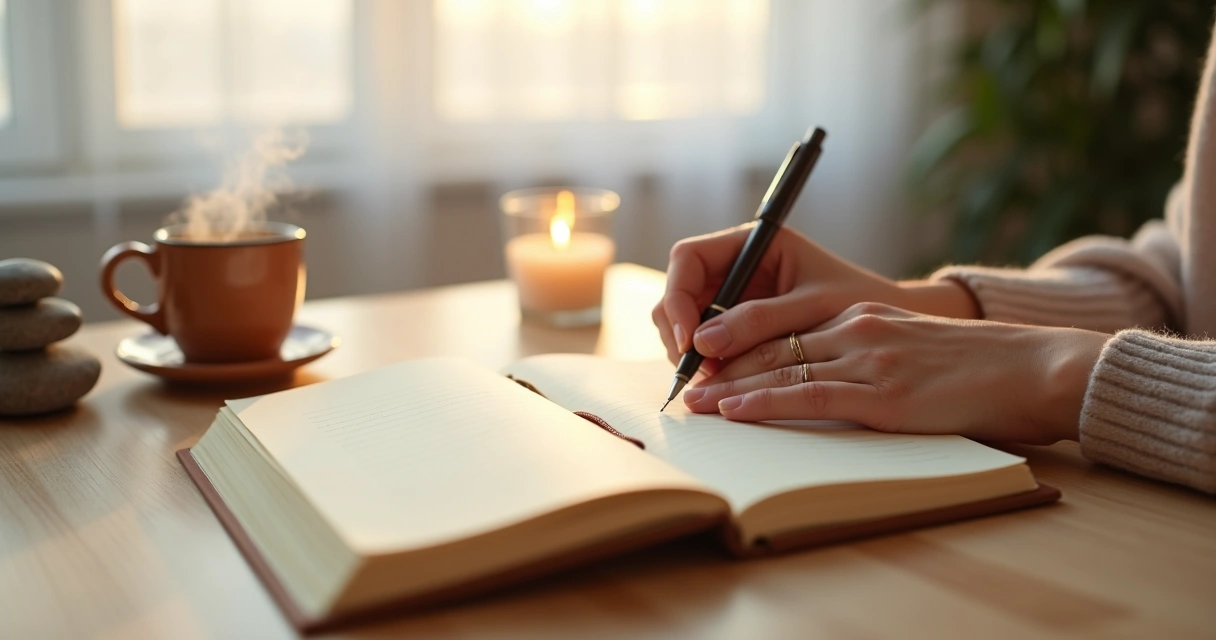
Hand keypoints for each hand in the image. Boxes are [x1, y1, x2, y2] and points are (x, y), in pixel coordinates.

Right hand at [651, 225, 979, 370]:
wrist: (894, 324)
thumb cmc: (861, 301)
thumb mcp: (811, 308)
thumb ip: (758, 321)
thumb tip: (702, 343)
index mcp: (753, 243)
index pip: (688, 258)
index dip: (678, 297)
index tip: (688, 338)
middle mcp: (737, 267)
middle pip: (680, 293)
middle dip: (680, 331)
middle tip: (696, 370)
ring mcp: (735, 298)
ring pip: (688, 322)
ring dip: (691, 352)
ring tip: (714, 381)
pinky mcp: (740, 327)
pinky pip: (708, 344)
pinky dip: (709, 364)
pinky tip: (724, 383)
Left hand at [682, 303, 1108, 443]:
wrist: (1029, 368)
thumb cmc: (974, 367)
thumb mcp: (910, 347)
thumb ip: (867, 354)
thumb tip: (824, 381)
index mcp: (861, 317)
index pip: (784, 330)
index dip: (740, 347)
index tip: (707, 363)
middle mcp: (857, 331)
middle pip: (772, 347)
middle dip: (721, 366)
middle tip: (682, 383)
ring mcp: (868, 361)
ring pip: (780, 371)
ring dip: (729, 389)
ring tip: (694, 403)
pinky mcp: (882, 396)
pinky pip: (808, 398)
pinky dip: (764, 404)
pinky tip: (734, 410)